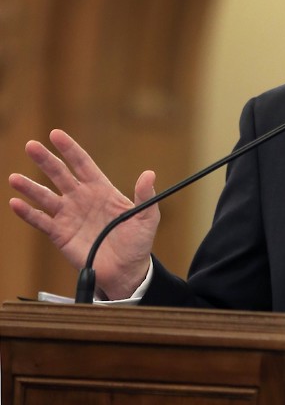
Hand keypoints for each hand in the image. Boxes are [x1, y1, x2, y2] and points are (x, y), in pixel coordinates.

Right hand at [9, 129, 159, 299]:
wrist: (126, 270)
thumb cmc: (138, 242)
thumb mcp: (146, 217)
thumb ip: (145, 196)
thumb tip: (149, 174)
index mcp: (101, 190)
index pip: (83, 164)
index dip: (70, 149)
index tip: (56, 134)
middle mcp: (82, 199)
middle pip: (60, 175)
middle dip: (46, 160)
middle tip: (31, 146)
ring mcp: (69, 216)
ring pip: (45, 197)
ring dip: (30, 187)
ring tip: (15, 178)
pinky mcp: (60, 234)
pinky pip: (41, 221)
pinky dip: (28, 213)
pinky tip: (16, 204)